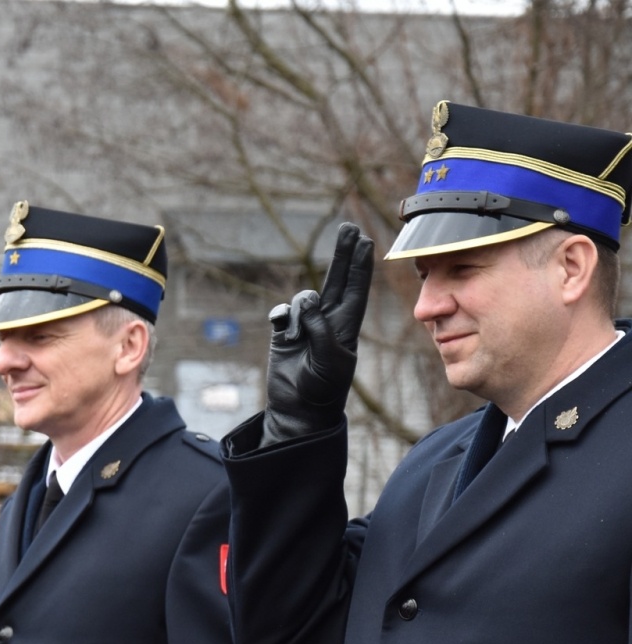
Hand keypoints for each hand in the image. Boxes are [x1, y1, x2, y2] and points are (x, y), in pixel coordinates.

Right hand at [260, 222, 374, 445]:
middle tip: (349, 229)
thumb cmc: (321, 390)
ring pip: (303, 299)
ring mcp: (305, 326)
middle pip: (336, 280)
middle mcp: (327, 321)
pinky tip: (283, 331)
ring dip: (300, 309)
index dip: (360, 264)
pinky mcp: (284, 334)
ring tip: (298, 338)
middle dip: (343, 254)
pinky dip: (281, 317)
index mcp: (346, 327)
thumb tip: (308, 298)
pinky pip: (281, 313)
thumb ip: (320, 328)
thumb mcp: (328, 360)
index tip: (365, 240)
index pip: (355, 289)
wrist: (298, 411)